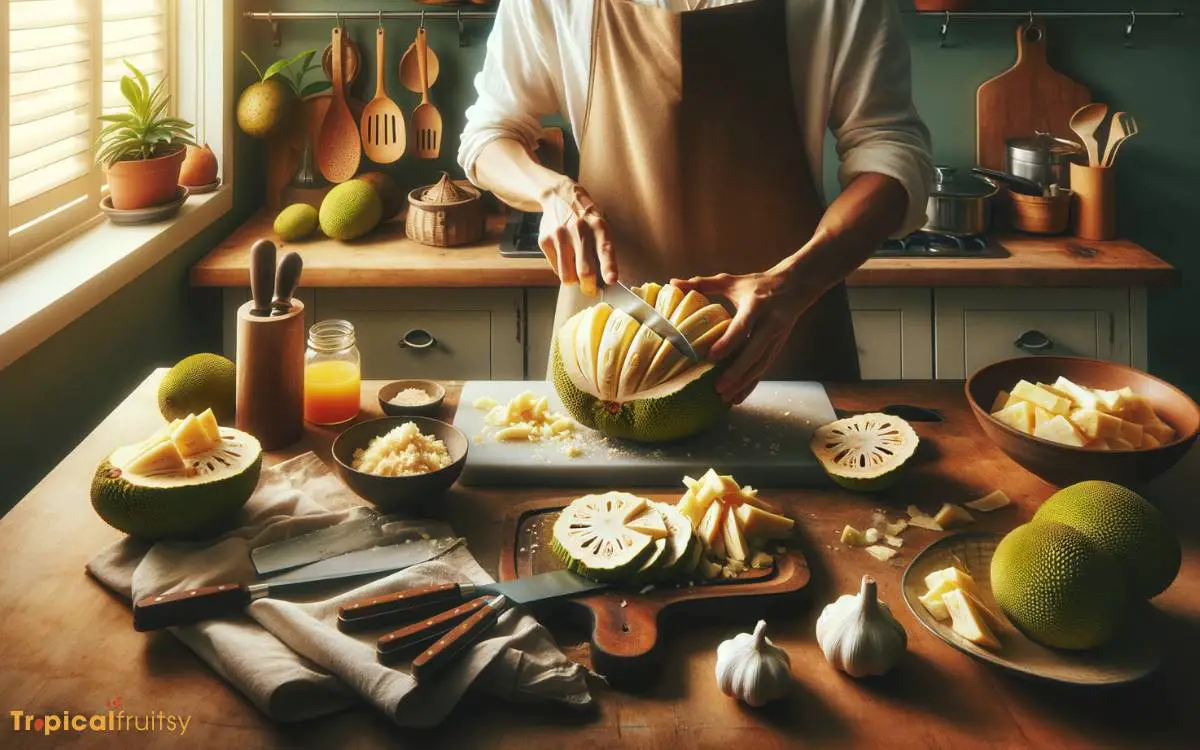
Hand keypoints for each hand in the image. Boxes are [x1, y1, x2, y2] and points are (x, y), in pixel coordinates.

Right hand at [538, 179, 617, 295]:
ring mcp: (560, 235)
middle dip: (589, 287)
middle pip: (585, 270)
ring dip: (574, 281)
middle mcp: (579, 230)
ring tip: (577, 275)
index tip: (611, 280)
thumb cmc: (586, 217)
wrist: (559, 196)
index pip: (605, 250)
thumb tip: (606, 279)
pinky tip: (565, 258)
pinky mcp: (545, 240)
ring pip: (567, 275)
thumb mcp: (601, 224)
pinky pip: (556, 268)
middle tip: (590, 290)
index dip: (609, 267)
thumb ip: (603, 247)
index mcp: (599, 226)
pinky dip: (562, 270)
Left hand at [672, 268, 822, 404]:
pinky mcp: (778, 347)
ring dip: (744, 383)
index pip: (742, 327)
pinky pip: (764, 369)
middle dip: (737, 372)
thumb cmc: (759, 284)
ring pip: (760, 365)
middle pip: (754, 353)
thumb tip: (674, 283)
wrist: (796, 286)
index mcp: (756, 306)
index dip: (728, 343)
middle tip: (718, 388)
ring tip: (725, 398)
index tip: (711, 357)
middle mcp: (769, 324)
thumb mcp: (733, 281)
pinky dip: (751, 384)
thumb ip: (704, 284)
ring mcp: (776, 338)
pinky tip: (738, 397)